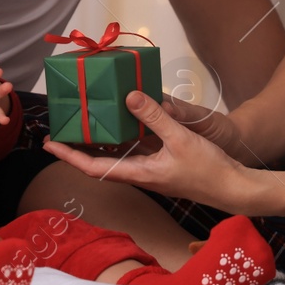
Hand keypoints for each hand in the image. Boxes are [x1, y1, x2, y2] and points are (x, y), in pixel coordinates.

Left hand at [43, 90, 246, 209]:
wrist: (234, 188)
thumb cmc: (208, 170)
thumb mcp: (180, 139)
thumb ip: (154, 117)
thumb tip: (128, 96)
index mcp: (139, 173)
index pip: (93, 168)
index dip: (69, 156)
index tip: (50, 144)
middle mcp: (140, 174)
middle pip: (100, 162)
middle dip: (78, 147)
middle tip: (61, 127)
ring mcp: (151, 170)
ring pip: (117, 155)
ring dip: (99, 141)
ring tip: (84, 121)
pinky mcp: (162, 164)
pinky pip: (135, 149)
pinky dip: (124, 136)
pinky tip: (123, 120)